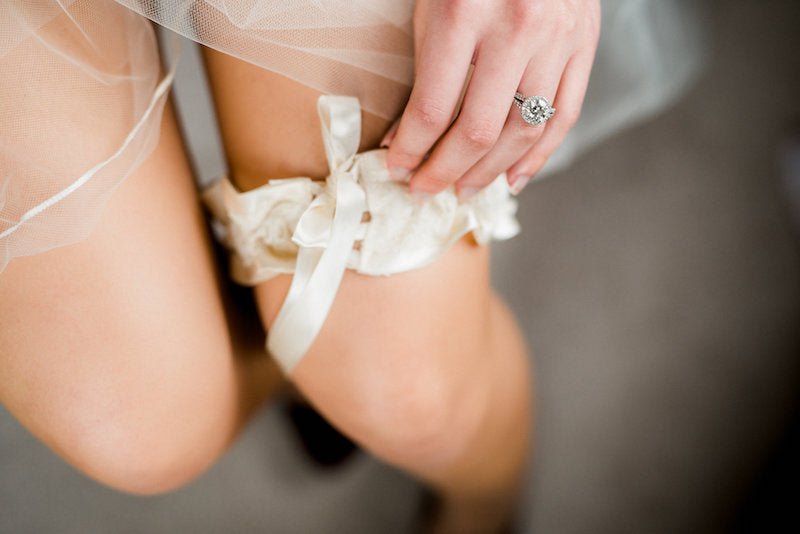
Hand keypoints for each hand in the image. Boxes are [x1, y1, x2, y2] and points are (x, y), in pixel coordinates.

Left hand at [383, 0, 600, 199]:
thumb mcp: (433, 3)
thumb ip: (424, 69)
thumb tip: (409, 136)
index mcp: (462, 14)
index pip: (431, 109)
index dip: (411, 150)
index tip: (398, 169)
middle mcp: (514, 30)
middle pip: (477, 130)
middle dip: (444, 171)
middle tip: (425, 190)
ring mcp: (556, 39)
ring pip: (521, 132)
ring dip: (488, 172)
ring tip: (464, 190)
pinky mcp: (585, 45)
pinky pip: (564, 116)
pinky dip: (539, 157)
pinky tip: (514, 179)